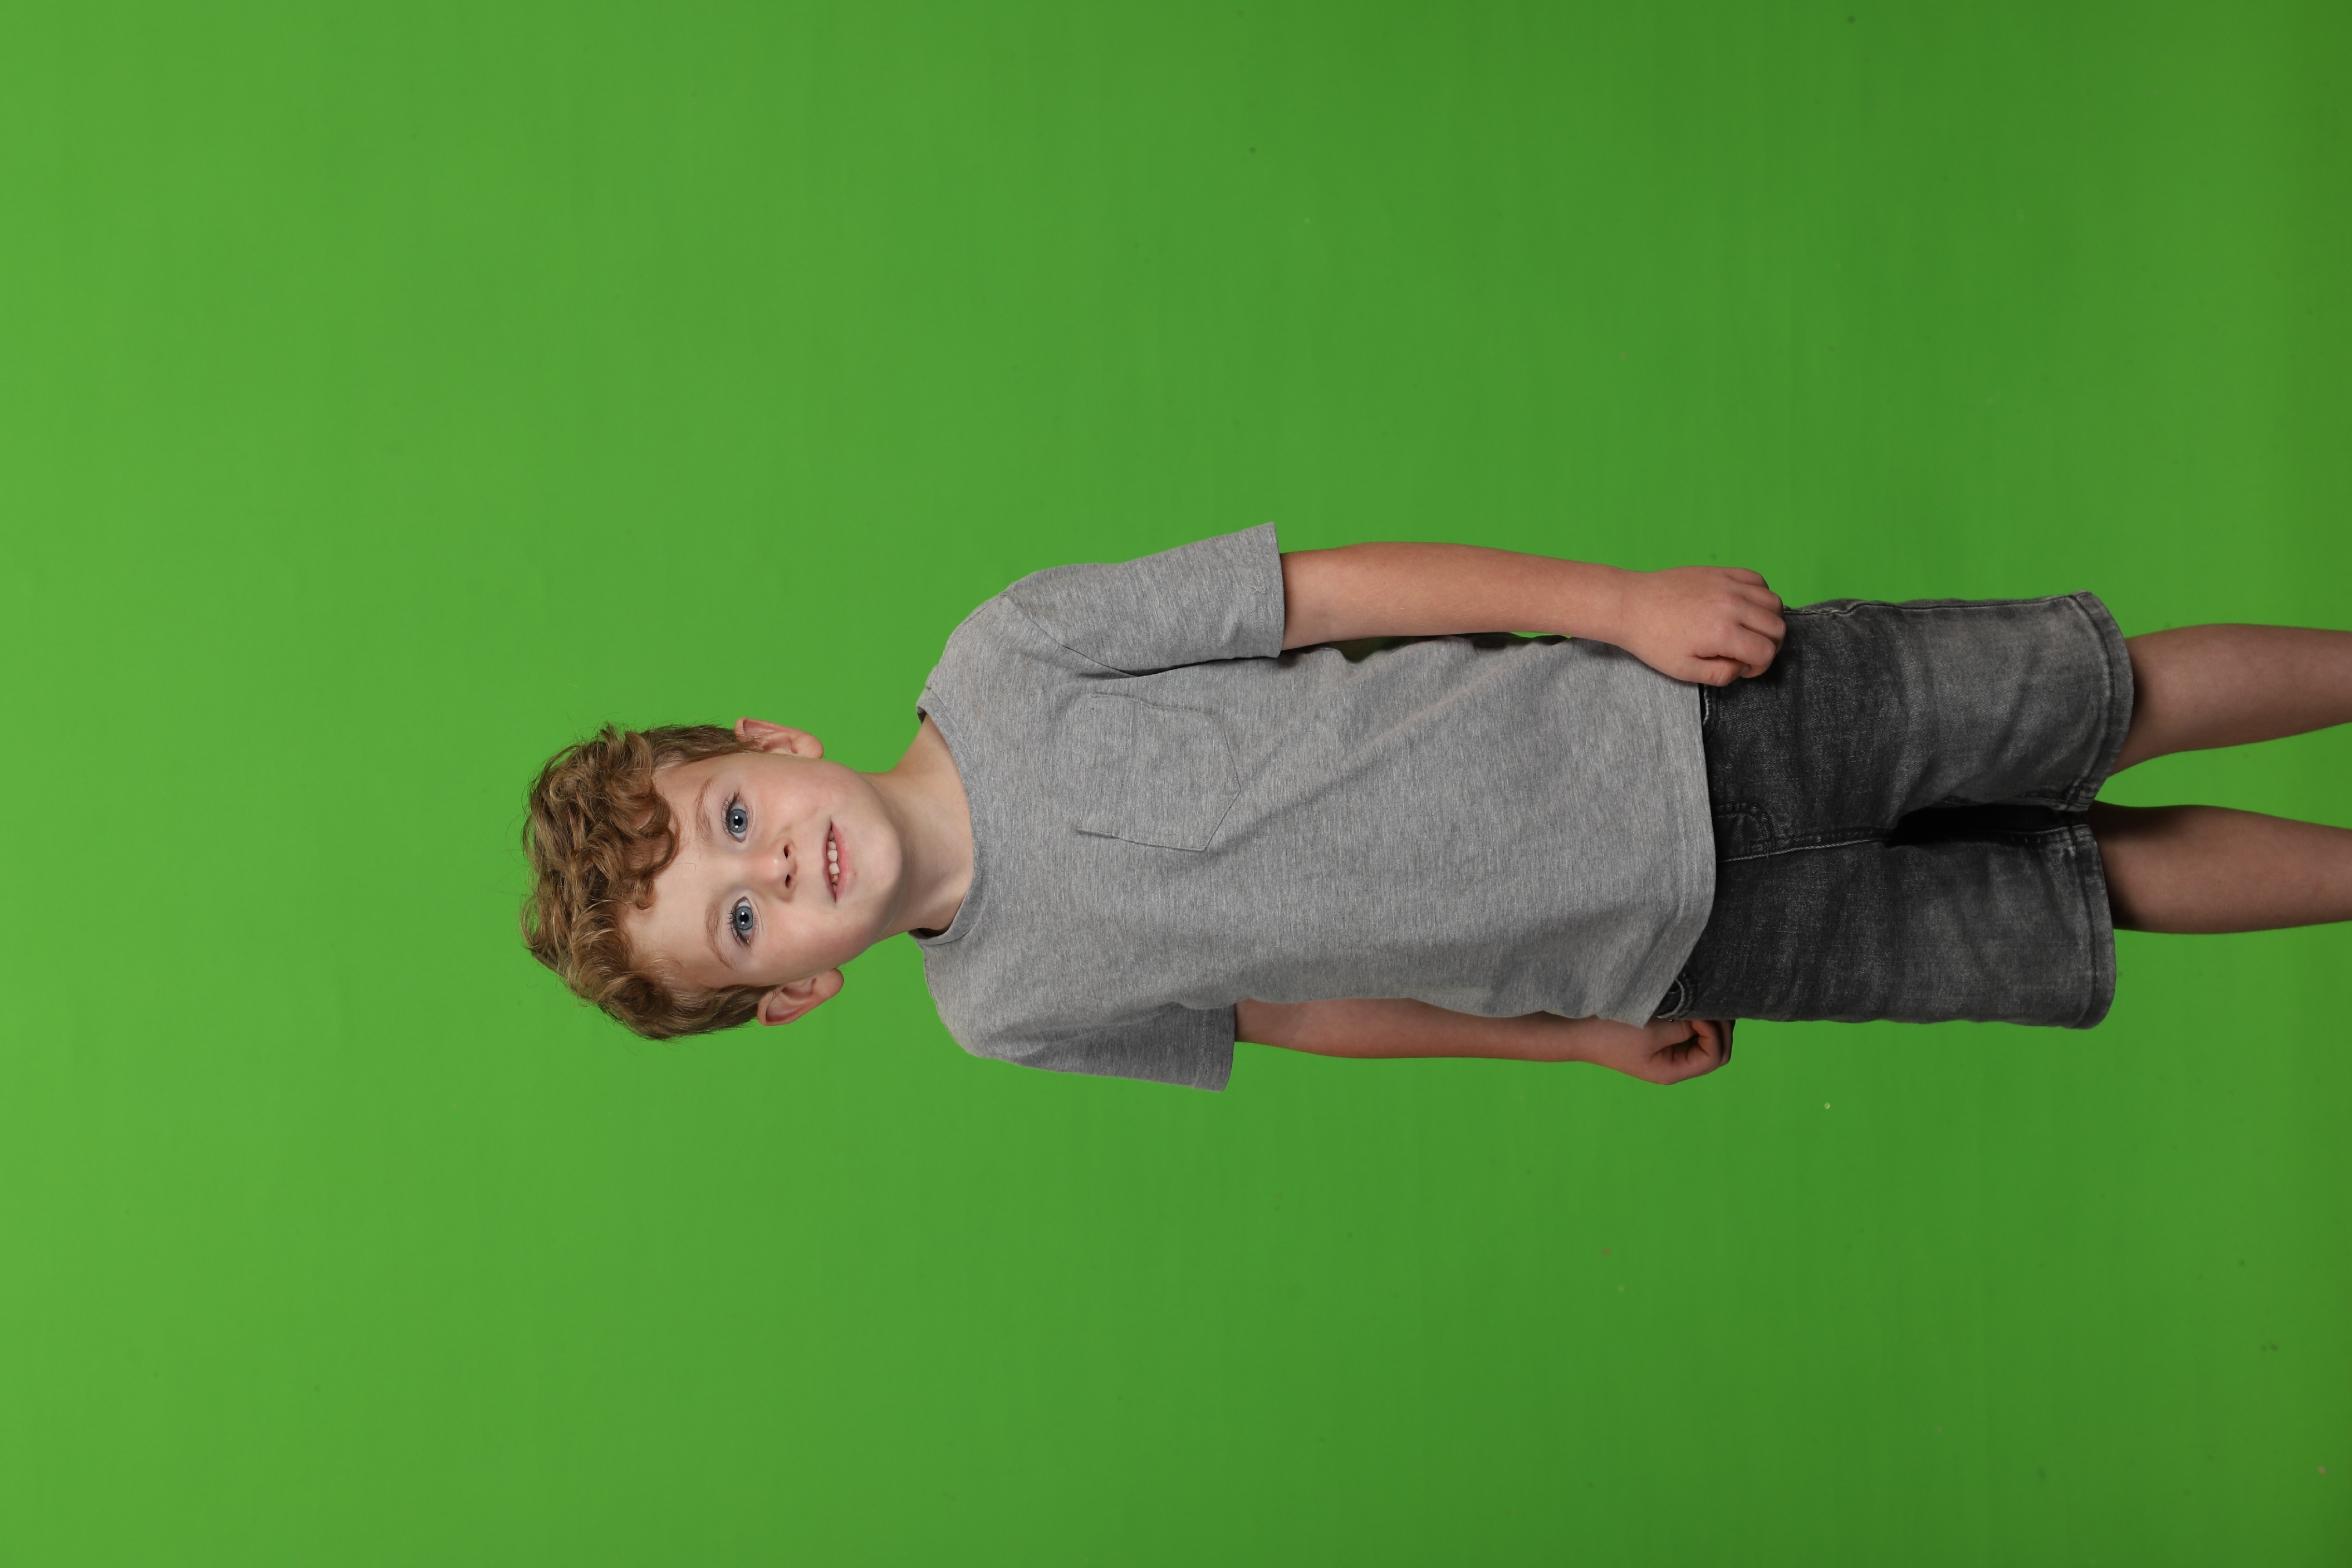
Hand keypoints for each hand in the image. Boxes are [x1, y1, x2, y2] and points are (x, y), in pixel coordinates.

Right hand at [1564, 1015, 1735, 1084]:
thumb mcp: (1652, 1030)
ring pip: (1704, 1039)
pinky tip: (1689, 1002)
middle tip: (1714, 1002)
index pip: (1714, 1056)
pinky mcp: (1656, 1038)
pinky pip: (1687, 1031)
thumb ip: (1686, 1026)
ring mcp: (1665, 1052)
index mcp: (1672, 1071)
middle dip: (1719, 1028)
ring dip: (1707, 1022)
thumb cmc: (1610, 1032)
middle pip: (1715, 1050)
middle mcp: (1673, 1065)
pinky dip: (1694, 1018)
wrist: (1574, 1028)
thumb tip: (1710, 1017)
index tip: (1699, 1012)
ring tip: (1703, 1000)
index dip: (1715, 1032)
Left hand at [1608, 567, 1784, 685]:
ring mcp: (1727, 584)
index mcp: (1722, 633)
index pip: (1766, 652)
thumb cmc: (1652, 640)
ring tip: (1749, 630)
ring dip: (1769, 620)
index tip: (1744, 668)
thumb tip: (1742, 666)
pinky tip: (1744, 606)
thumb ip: (1721, 675)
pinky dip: (1760, 594)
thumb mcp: (1684, 670)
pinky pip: (1757, 579)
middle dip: (1770, 645)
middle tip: (1749, 652)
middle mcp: (1731, 605)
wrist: (1630, 605)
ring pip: (1773, 601)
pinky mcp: (1720, 571)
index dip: (1760, 666)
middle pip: (1777, 626)